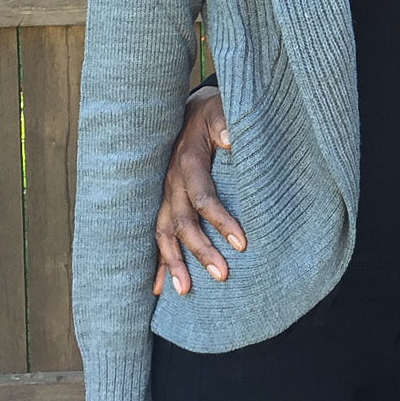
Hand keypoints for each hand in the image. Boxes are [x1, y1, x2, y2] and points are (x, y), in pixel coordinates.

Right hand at [152, 86, 245, 295]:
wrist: (191, 110)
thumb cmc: (212, 113)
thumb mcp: (221, 110)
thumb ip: (225, 122)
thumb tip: (230, 139)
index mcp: (188, 163)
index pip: (204, 198)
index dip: (222, 221)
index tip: (242, 244)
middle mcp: (172, 182)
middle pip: (182, 222)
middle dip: (200, 250)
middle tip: (222, 275)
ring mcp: (165, 194)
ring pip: (163, 234)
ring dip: (173, 263)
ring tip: (185, 290)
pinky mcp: (164, 202)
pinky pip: (157, 235)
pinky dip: (158, 262)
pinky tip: (160, 288)